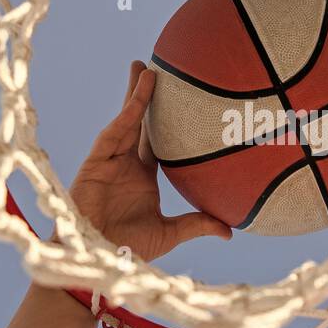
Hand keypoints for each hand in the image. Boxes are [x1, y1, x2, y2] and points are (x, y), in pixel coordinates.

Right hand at [68, 61, 230, 261]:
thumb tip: (231, 230)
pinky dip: (126, 115)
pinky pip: (113, 133)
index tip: (182, 100)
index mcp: (143, 175)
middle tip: (158, 69)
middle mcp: (127, 163)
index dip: (168, 120)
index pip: (158, 140)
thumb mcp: (170, 233)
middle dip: (146, 96)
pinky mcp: (96, 163)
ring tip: (146, 69)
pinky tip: (138, 97)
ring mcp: (110, 161)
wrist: (100, 259)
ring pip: (125, 120)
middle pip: (139, 122)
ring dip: (136, 95)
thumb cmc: (129, 249)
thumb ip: (197, 224)